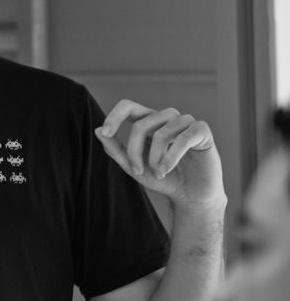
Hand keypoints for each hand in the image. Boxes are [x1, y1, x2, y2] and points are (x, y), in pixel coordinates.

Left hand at [95, 100, 224, 207]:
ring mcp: (185, 121)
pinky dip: (171, 157)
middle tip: (137, 171)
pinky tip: (167, 170)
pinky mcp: (202, 130)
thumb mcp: (133, 166)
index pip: (128, 106)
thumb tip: (98, 130)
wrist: (190, 194)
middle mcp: (166, 116)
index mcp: (148, 121)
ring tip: (159, 174)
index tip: (106, 133)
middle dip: (134, 151)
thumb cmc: (162, 178)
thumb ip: (116, 149)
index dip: (114, 116)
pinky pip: (183, 139)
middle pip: (141, 125)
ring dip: (155, 159)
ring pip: (161, 133)